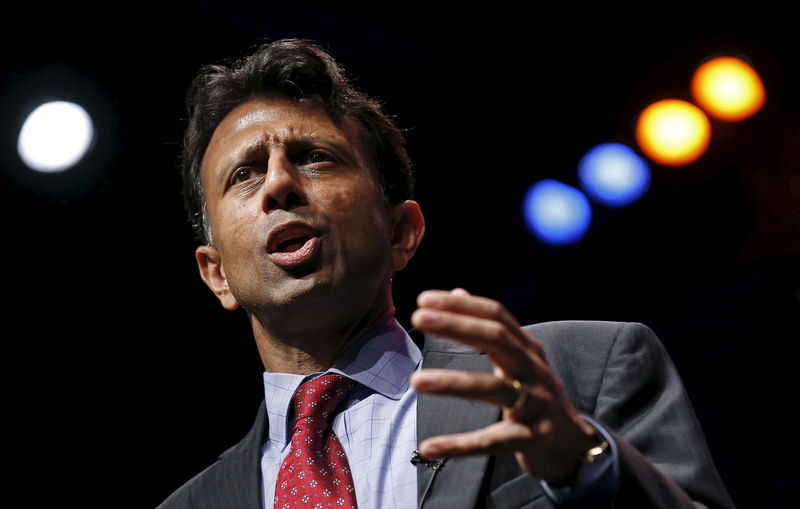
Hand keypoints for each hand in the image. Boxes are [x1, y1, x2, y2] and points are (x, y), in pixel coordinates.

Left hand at [410, 288, 598, 482]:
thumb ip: (489, 328)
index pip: (496, 316)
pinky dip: (459, 445)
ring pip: (493, 389)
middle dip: (457, 327)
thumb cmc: (537, 396)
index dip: (462, 306)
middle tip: (418, 319)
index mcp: (527, 349)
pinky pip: (492, 441)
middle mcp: (534, 371)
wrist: (574, 446)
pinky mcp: (531, 440)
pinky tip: (429, 447)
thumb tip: (458, 292)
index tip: (424, 299)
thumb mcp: (519, 359)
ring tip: (416, 380)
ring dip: (452, 383)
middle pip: (497, 340)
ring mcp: (535, 405)